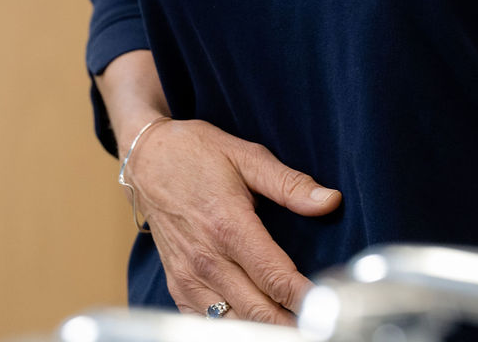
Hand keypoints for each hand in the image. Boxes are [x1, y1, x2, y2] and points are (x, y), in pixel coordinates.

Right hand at [123, 117, 341, 322]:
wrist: (147, 158)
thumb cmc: (197, 153)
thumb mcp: (247, 156)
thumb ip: (289, 184)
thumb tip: (330, 200)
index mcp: (229, 225)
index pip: (275, 278)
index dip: (305, 298)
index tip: (328, 306)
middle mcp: (206, 258)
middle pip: (257, 310)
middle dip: (290, 323)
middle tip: (317, 323)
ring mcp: (188, 277)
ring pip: (231, 325)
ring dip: (262, 328)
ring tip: (291, 326)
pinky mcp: (176, 286)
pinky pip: (203, 324)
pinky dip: (230, 328)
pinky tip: (252, 323)